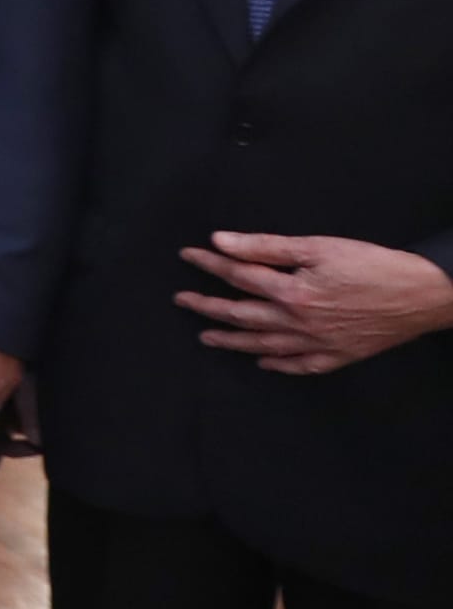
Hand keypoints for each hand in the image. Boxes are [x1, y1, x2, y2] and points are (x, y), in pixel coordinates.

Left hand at [176, 233, 452, 375]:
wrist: (425, 295)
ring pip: (264, 345)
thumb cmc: (374, 265)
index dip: (210, 264)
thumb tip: (221, 242)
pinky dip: (279, 365)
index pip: (239, 276)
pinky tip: (263, 362)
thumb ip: (266, 247)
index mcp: (291, 293)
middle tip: (183, 301)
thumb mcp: (319, 247)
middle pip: (242, 315)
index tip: (188, 255)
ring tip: (207, 337)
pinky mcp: (338, 356)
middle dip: (208, 306)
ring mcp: (317, 344)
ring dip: (233, 340)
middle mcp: (298, 323)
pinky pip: (300, 366)